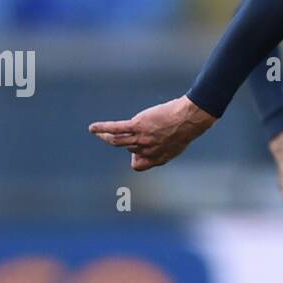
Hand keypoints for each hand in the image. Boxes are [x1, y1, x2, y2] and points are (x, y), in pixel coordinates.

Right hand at [89, 96, 215, 169]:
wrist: (189, 118)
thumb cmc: (186, 128)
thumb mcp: (176, 144)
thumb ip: (163, 149)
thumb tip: (155, 147)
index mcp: (157, 158)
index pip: (138, 165)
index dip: (136, 158)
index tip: (136, 153)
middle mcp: (147, 152)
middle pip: (129, 149)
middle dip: (127, 141)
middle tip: (122, 132)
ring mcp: (141, 139)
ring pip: (117, 141)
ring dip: (106, 137)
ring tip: (98, 133)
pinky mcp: (137, 126)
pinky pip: (116, 129)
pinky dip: (102, 129)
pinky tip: (92, 128)